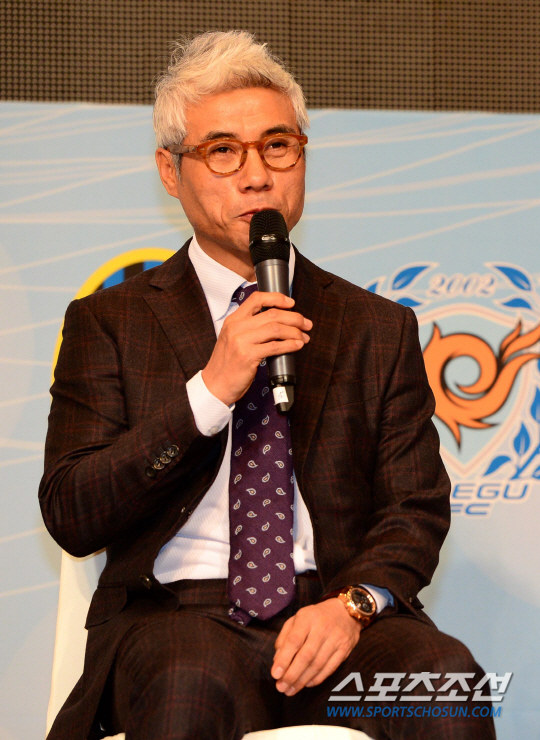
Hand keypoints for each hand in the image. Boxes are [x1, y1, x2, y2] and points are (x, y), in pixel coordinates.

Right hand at [202, 291, 311, 405]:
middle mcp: (236, 327)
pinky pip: (275, 346)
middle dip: (294, 318)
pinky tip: (297, 346)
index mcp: (233, 320)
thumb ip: (249, 328)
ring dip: (295, 332)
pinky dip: (290, 345)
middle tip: (306, 324)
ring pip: (276, 328)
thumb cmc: (228, 364)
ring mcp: (241, 341)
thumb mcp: (233, 338)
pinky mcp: (248, 356)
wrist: (215, 384)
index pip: (256, 299)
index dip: (277, 298)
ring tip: (304, 337)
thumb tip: (278, 322)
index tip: (291, 303)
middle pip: (272, 314)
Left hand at [271, 598, 360, 695]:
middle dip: (292, 675)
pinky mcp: (345, 649)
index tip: (275, 674)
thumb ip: (285, 637)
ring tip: (290, 690)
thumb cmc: (315, 616)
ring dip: (303, 680)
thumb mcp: (297, 618)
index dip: (284, 659)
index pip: (294, 640)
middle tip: (281, 687)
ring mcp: (336, 639)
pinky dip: (317, 679)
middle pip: (306, 656)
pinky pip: (330, 668)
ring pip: (318, 665)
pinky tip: (307, 684)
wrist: (345, 611)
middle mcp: (322, 628)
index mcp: (307, 617)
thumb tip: (277, 660)